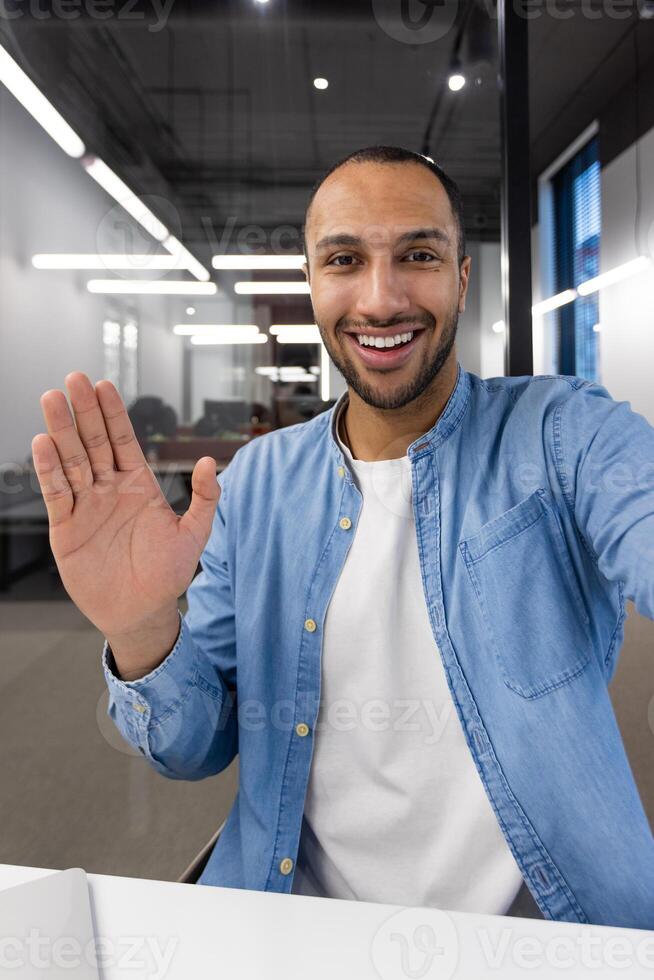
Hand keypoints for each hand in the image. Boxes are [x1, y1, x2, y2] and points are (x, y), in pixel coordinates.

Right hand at [32, 373, 218, 657]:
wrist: (141, 612)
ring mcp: (86, 506)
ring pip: (71, 461)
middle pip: (93, 443)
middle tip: (73, 379)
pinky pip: (57, 493)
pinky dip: (49, 470)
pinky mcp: (67, 528)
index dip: (114, 413)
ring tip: (52, 401)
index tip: (104, 385)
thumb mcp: (194, 535)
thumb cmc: (168, 575)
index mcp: (138, 485)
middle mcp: (109, 489)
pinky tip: (44, 444)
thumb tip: (212, 462)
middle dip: (84, 411)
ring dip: (61, 431)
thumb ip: (206, 498)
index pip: (123, 441)